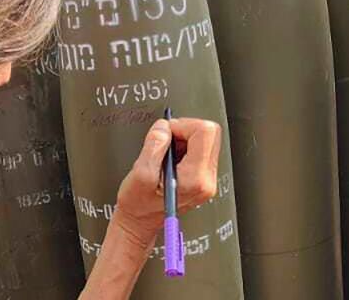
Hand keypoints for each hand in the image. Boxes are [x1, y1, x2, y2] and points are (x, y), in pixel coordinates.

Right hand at [112, 117, 222, 248]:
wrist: (140, 223)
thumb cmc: (138, 205)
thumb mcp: (140, 173)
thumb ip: (153, 146)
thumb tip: (165, 127)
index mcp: (195, 178)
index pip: (205, 132)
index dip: (182, 126)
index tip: (166, 134)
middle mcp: (206, 180)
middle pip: (210, 134)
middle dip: (185, 130)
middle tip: (165, 143)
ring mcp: (207, 180)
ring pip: (206, 140)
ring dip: (183, 139)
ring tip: (165, 155)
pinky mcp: (203, 178)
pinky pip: (200, 150)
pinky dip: (184, 148)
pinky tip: (170, 160)